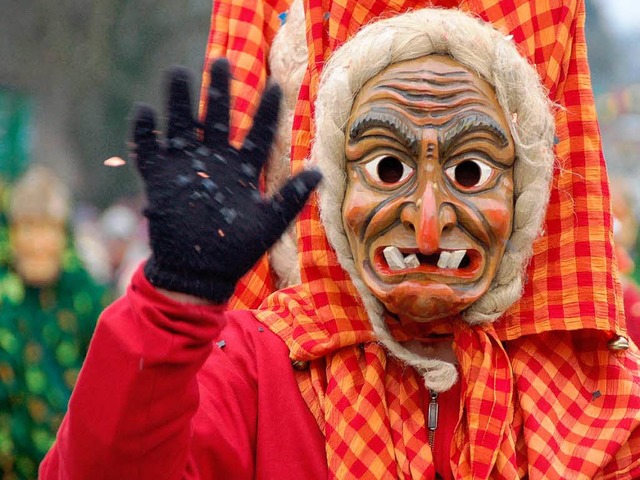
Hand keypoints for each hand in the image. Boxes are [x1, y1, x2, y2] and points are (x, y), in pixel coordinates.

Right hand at [131, 58, 320, 302]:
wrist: (198, 274)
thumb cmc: (237, 250)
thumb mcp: (270, 223)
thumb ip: (292, 197)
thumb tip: (321, 172)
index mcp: (242, 170)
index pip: (258, 134)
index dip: (268, 112)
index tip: (278, 86)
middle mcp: (214, 162)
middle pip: (217, 118)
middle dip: (218, 90)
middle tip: (219, 61)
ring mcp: (185, 168)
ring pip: (182, 125)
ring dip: (179, 101)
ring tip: (178, 73)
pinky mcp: (159, 179)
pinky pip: (148, 151)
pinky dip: (145, 133)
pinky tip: (146, 112)